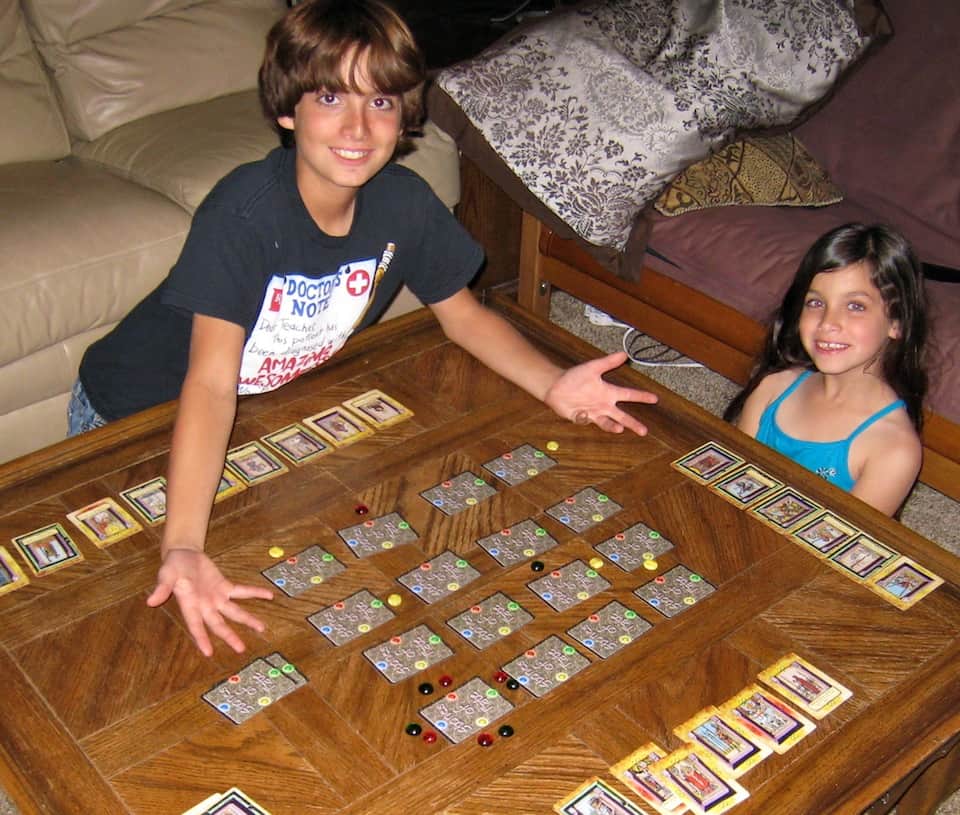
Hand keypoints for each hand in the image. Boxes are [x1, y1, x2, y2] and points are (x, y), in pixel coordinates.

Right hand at [146, 548, 273, 656]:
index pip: (196, 625)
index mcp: (189, 605)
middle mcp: (205, 606)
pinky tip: (268, 596)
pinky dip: (255, 593)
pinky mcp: (225, 586)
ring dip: (247, 619)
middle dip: (229, 636)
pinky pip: (242, 591)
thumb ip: (161, 588)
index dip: (201, 638)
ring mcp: (217, 597)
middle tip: (241, 649)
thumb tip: (150, 600)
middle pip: (219, 624)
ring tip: (261, 628)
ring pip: (234, 611)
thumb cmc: (172, 567)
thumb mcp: (166, 575)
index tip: (208, 652)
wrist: (183, 555)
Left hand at [544, 351, 657, 434]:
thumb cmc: (575, 377)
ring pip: (606, 423)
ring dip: (613, 426)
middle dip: (633, 423)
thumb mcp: (593, 368)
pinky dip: (584, 417)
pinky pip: (585, 420)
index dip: (641, 397)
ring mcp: (593, 413)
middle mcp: (603, 405)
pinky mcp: (581, 418)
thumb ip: (608, 362)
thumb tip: (624, 354)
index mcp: (608, 393)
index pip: (628, 395)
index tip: (654, 398)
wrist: (556, 386)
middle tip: (644, 431)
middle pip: (622, 416)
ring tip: (620, 429)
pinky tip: (583, 412)